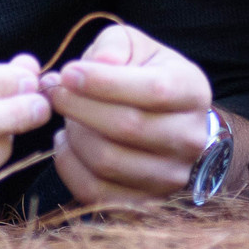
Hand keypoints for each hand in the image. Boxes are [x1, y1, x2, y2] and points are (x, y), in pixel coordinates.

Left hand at [42, 22, 215, 205]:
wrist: (170, 124)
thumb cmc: (146, 76)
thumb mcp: (135, 47)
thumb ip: (115, 45)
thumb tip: (100, 62)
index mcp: (192, 91)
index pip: (153, 90)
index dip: (104, 82)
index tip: (68, 73)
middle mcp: (190, 138)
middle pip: (128, 128)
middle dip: (80, 108)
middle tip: (56, 93)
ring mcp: (171, 176)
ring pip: (108, 162)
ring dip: (74, 136)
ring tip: (66, 117)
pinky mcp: (146, 202)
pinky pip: (96, 192)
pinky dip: (70, 166)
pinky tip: (67, 143)